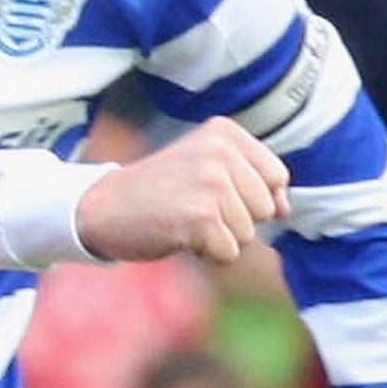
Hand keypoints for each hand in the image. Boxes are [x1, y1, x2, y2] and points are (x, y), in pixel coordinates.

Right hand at [75, 115, 289, 264]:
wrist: (102, 206)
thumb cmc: (158, 191)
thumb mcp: (207, 168)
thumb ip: (253, 182)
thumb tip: (284, 210)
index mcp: (224, 133)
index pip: (277, 176)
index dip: (251, 196)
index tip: (210, 191)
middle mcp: (220, 152)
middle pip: (265, 208)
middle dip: (235, 218)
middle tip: (191, 206)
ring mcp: (211, 183)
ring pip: (249, 234)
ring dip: (218, 237)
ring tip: (182, 218)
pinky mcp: (201, 217)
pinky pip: (229, 254)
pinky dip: (206, 254)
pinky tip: (177, 234)